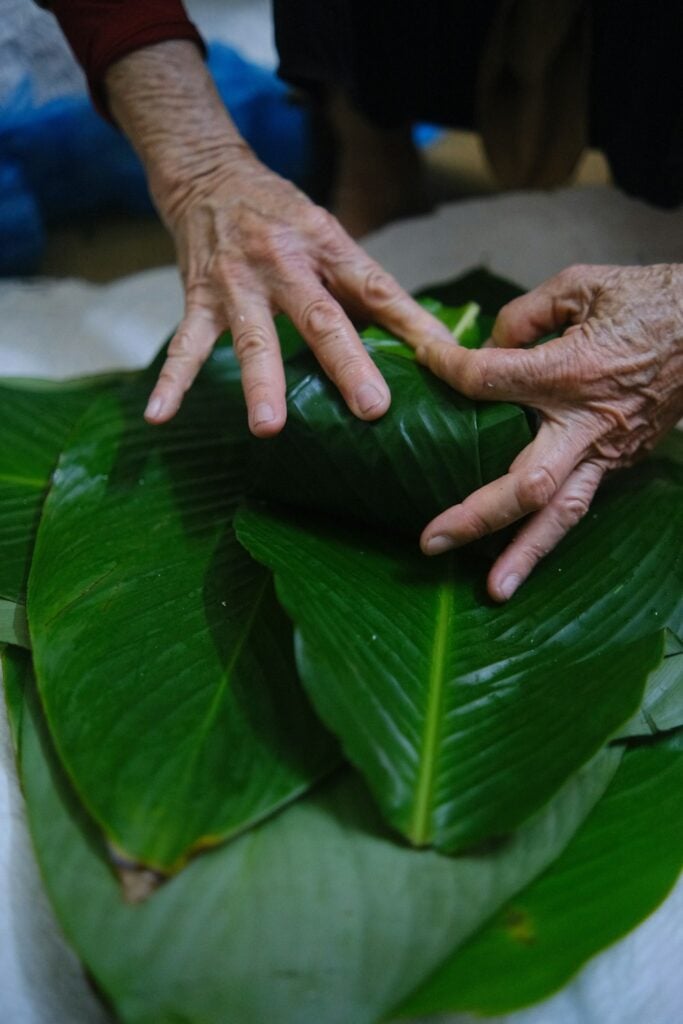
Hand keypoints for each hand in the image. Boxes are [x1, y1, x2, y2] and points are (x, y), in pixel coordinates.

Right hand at [105, 42, 450, 435]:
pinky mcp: (199, 299)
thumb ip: (362, 289)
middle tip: (371, 407)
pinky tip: (159, 416)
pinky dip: (172, 381)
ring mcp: (238, 284)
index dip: (412, 324)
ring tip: (268, 427)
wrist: (208, 174)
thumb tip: (417, 342)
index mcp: (327, 246)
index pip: (376, 288)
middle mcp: (284, 263)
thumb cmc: (282, 216)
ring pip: (253, 338)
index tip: (443, 361)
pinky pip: (185, 346)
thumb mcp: (329, 236)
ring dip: (261, 383)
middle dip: (345, 363)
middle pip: (320, 317)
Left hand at [413, 264, 682, 600]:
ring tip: (491, 592)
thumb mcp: (581, 284)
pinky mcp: (618, 462)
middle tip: (429, 541)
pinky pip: (580, 505)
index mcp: (571, 371)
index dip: (447, 366)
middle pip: (524, 483)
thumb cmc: (648, 301)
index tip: (426, 359)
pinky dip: (549, 533)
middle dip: (475, 515)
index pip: (488, 379)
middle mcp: (585, 424)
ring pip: (561, 515)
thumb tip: (488, 345)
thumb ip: (524, 315)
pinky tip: (520, 558)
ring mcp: (606, 451)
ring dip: (524, 554)